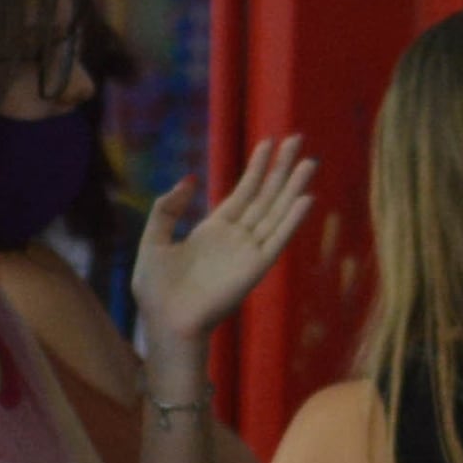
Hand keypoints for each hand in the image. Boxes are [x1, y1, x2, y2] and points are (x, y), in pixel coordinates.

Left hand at [132, 134, 318, 359]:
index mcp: (214, 230)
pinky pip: (277, 239)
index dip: (256, 168)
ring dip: (293, 187)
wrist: (166, 323)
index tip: (269, 142)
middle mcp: (236, 237)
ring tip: (309, 161)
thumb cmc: (156, 291)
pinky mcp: (256, 267)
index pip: (242, 192)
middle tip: (298, 138)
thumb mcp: (153, 242)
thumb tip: (188, 179)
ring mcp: (248, 251)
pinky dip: (292, 220)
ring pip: (276, 212)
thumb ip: (167, 211)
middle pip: (265, 195)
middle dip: (281, 167)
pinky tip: (305, 198)